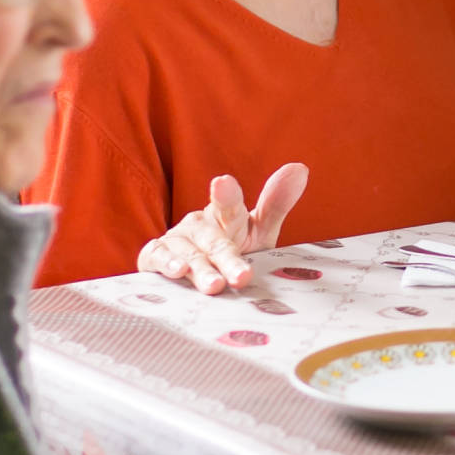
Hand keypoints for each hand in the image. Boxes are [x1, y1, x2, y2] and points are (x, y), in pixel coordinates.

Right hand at [137, 163, 307, 294]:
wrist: (196, 274)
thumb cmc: (232, 250)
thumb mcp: (258, 231)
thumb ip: (275, 204)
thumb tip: (300, 169)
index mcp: (224, 215)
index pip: (228, 204)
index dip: (226, 194)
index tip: (223, 184)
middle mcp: (198, 224)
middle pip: (215, 241)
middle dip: (228, 259)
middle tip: (243, 276)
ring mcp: (176, 239)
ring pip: (190, 254)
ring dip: (201, 270)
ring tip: (215, 286)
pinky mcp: (154, 255)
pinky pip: (158, 257)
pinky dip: (166, 264)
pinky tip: (177, 272)